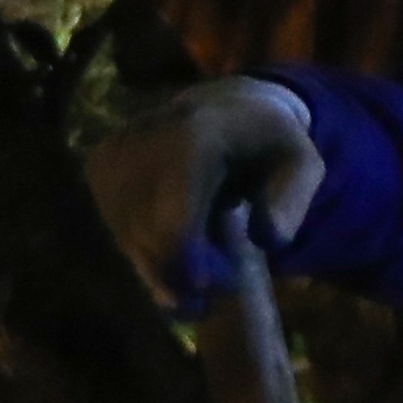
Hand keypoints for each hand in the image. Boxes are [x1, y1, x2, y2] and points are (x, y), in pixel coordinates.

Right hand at [85, 78, 322, 312]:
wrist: (229, 106)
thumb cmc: (270, 143)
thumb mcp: (303, 165)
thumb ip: (291, 202)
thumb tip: (266, 238)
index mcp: (198, 135)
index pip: (175, 215)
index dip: (185, 262)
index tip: (205, 293)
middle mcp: (146, 138)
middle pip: (145, 232)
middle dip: (175, 271)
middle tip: (205, 296)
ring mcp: (116, 149)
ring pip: (126, 233)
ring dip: (159, 262)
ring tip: (200, 263)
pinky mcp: (99, 163)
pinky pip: (114, 223)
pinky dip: (143, 245)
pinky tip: (176, 243)